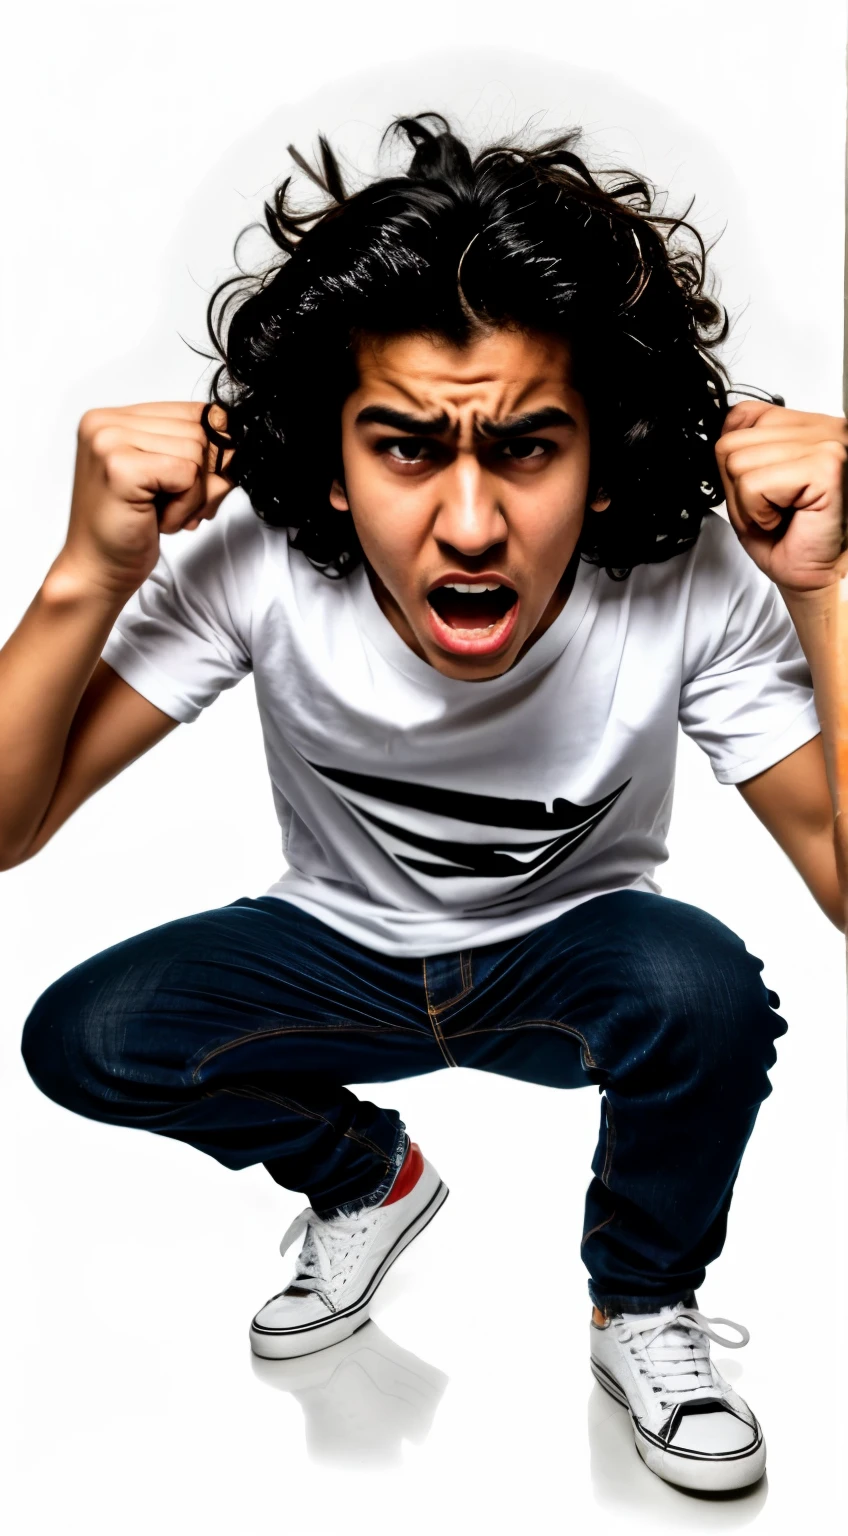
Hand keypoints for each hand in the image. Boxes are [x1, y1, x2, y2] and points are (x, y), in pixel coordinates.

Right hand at [55, 401, 233, 599]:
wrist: (98, 571)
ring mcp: (109, 441)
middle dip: (204, 479)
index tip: (190, 487)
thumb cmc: (130, 529)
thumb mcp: (168, 480)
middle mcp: (106, 422)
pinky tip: (157, 520)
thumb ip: (196, 453)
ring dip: (193, 496)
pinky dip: (185, 506)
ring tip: (161, 513)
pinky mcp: (120, 467)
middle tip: (177, 508)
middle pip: (199, 430)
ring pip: (197, 451)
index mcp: (114, 418)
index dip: (210, 453)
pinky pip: (188, 475)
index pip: (193, 411)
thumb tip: (239, 442)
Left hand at [715, 400, 847, 591]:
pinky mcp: (826, 467)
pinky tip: (786, 518)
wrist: (815, 575)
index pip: (743, 414)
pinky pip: (754, 485)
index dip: (737, 462)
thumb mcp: (750, 487)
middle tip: (773, 508)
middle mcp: (823, 427)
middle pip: (732, 442)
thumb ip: (740, 452)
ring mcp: (827, 443)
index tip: (763, 489)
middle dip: (740, 488)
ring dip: (749, 503)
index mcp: (807, 426)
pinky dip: (759, 512)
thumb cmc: (791, 538)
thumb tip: (720, 432)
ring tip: (780, 514)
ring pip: (738, 464)